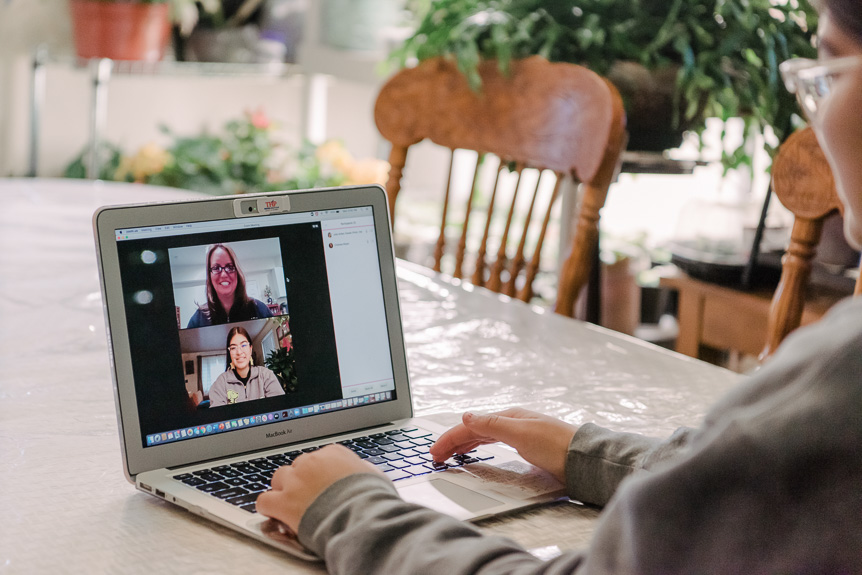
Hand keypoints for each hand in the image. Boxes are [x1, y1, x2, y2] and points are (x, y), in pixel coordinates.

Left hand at [256, 445, 383, 532]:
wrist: (361, 516)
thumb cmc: (372, 499)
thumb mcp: (375, 476)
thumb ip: (363, 470)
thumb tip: (362, 471)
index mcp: (334, 453)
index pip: (320, 457)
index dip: (320, 473)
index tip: (323, 483)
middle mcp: (311, 462)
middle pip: (298, 466)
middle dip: (302, 480)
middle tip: (310, 496)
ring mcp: (295, 481)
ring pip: (279, 478)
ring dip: (283, 490)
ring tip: (292, 504)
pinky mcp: (283, 502)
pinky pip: (264, 500)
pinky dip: (269, 507)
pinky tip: (276, 513)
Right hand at [430, 408, 577, 482]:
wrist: (583, 459)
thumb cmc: (556, 446)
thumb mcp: (520, 434)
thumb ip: (492, 425)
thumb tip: (466, 415)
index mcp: (508, 417)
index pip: (470, 425)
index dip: (450, 438)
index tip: (435, 452)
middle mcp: (512, 423)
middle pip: (474, 430)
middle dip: (452, 441)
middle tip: (435, 456)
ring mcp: (518, 434)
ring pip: (482, 437)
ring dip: (463, 444)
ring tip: (448, 454)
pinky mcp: (525, 448)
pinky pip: (492, 443)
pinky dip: (477, 447)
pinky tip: (474, 451)